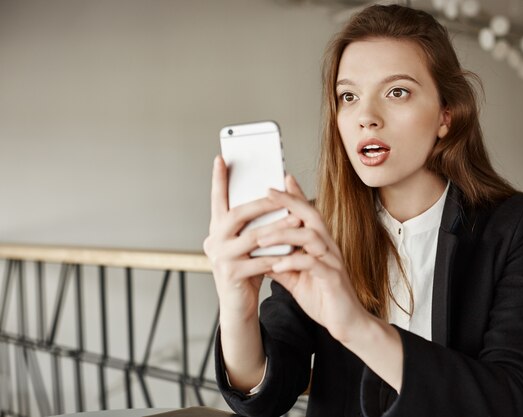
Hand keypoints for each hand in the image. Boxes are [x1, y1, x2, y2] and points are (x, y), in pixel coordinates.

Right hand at [203, 156, 301, 323]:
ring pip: (253, 236)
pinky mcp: (231, 275)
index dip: (219, 179)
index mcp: (216, 229)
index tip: (221, 157)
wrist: (238, 307)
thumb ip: (254, 223)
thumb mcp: (249, 244)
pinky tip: (294, 250)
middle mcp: (213, 240)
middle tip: (282, 192)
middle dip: (262, 202)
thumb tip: (274, 196)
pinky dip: (279, 255)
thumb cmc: (246, 271)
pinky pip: (260, 260)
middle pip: (237, 214)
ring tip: (297, 219)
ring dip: (278, 227)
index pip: (217, 199)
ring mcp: (220, 258)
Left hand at [261, 175, 369, 342]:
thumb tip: (256, 254)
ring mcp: (332, 261)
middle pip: (311, 215)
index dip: (294, 196)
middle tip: (268, 192)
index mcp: (320, 244)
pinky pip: (313, 264)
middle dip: (290, 201)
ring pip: (310, 236)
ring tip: (261, 238)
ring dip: (284, 234)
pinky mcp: (333, 279)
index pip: (307, 214)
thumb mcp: (295, 279)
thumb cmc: (323, 297)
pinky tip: (277, 265)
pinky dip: (293, 262)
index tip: (278, 181)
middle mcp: (328, 247)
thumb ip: (280, 264)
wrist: (346, 323)